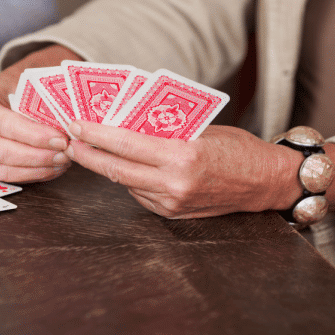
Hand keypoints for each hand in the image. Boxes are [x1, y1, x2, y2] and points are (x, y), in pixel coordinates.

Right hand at [0, 45, 82, 182]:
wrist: (2, 90)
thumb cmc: (15, 85)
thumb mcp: (25, 83)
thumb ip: (41, 101)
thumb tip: (71, 121)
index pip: (4, 124)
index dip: (34, 136)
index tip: (61, 139)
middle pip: (2, 152)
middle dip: (37, 156)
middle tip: (65, 154)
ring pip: (4, 170)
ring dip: (37, 169)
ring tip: (62, 162)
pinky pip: (6, 177)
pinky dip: (31, 174)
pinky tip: (51, 168)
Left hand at [64, 121, 302, 218]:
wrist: (266, 182)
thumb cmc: (237, 148)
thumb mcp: (200, 129)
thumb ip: (162, 128)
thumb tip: (122, 120)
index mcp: (182, 155)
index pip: (126, 143)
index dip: (95, 134)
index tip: (74, 124)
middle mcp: (175, 183)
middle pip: (116, 169)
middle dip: (87, 154)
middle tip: (68, 140)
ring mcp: (173, 202)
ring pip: (125, 183)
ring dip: (105, 166)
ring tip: (87, 150)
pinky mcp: (173, 214)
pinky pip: (140, 194)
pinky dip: (128, 179)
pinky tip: (122, 166)